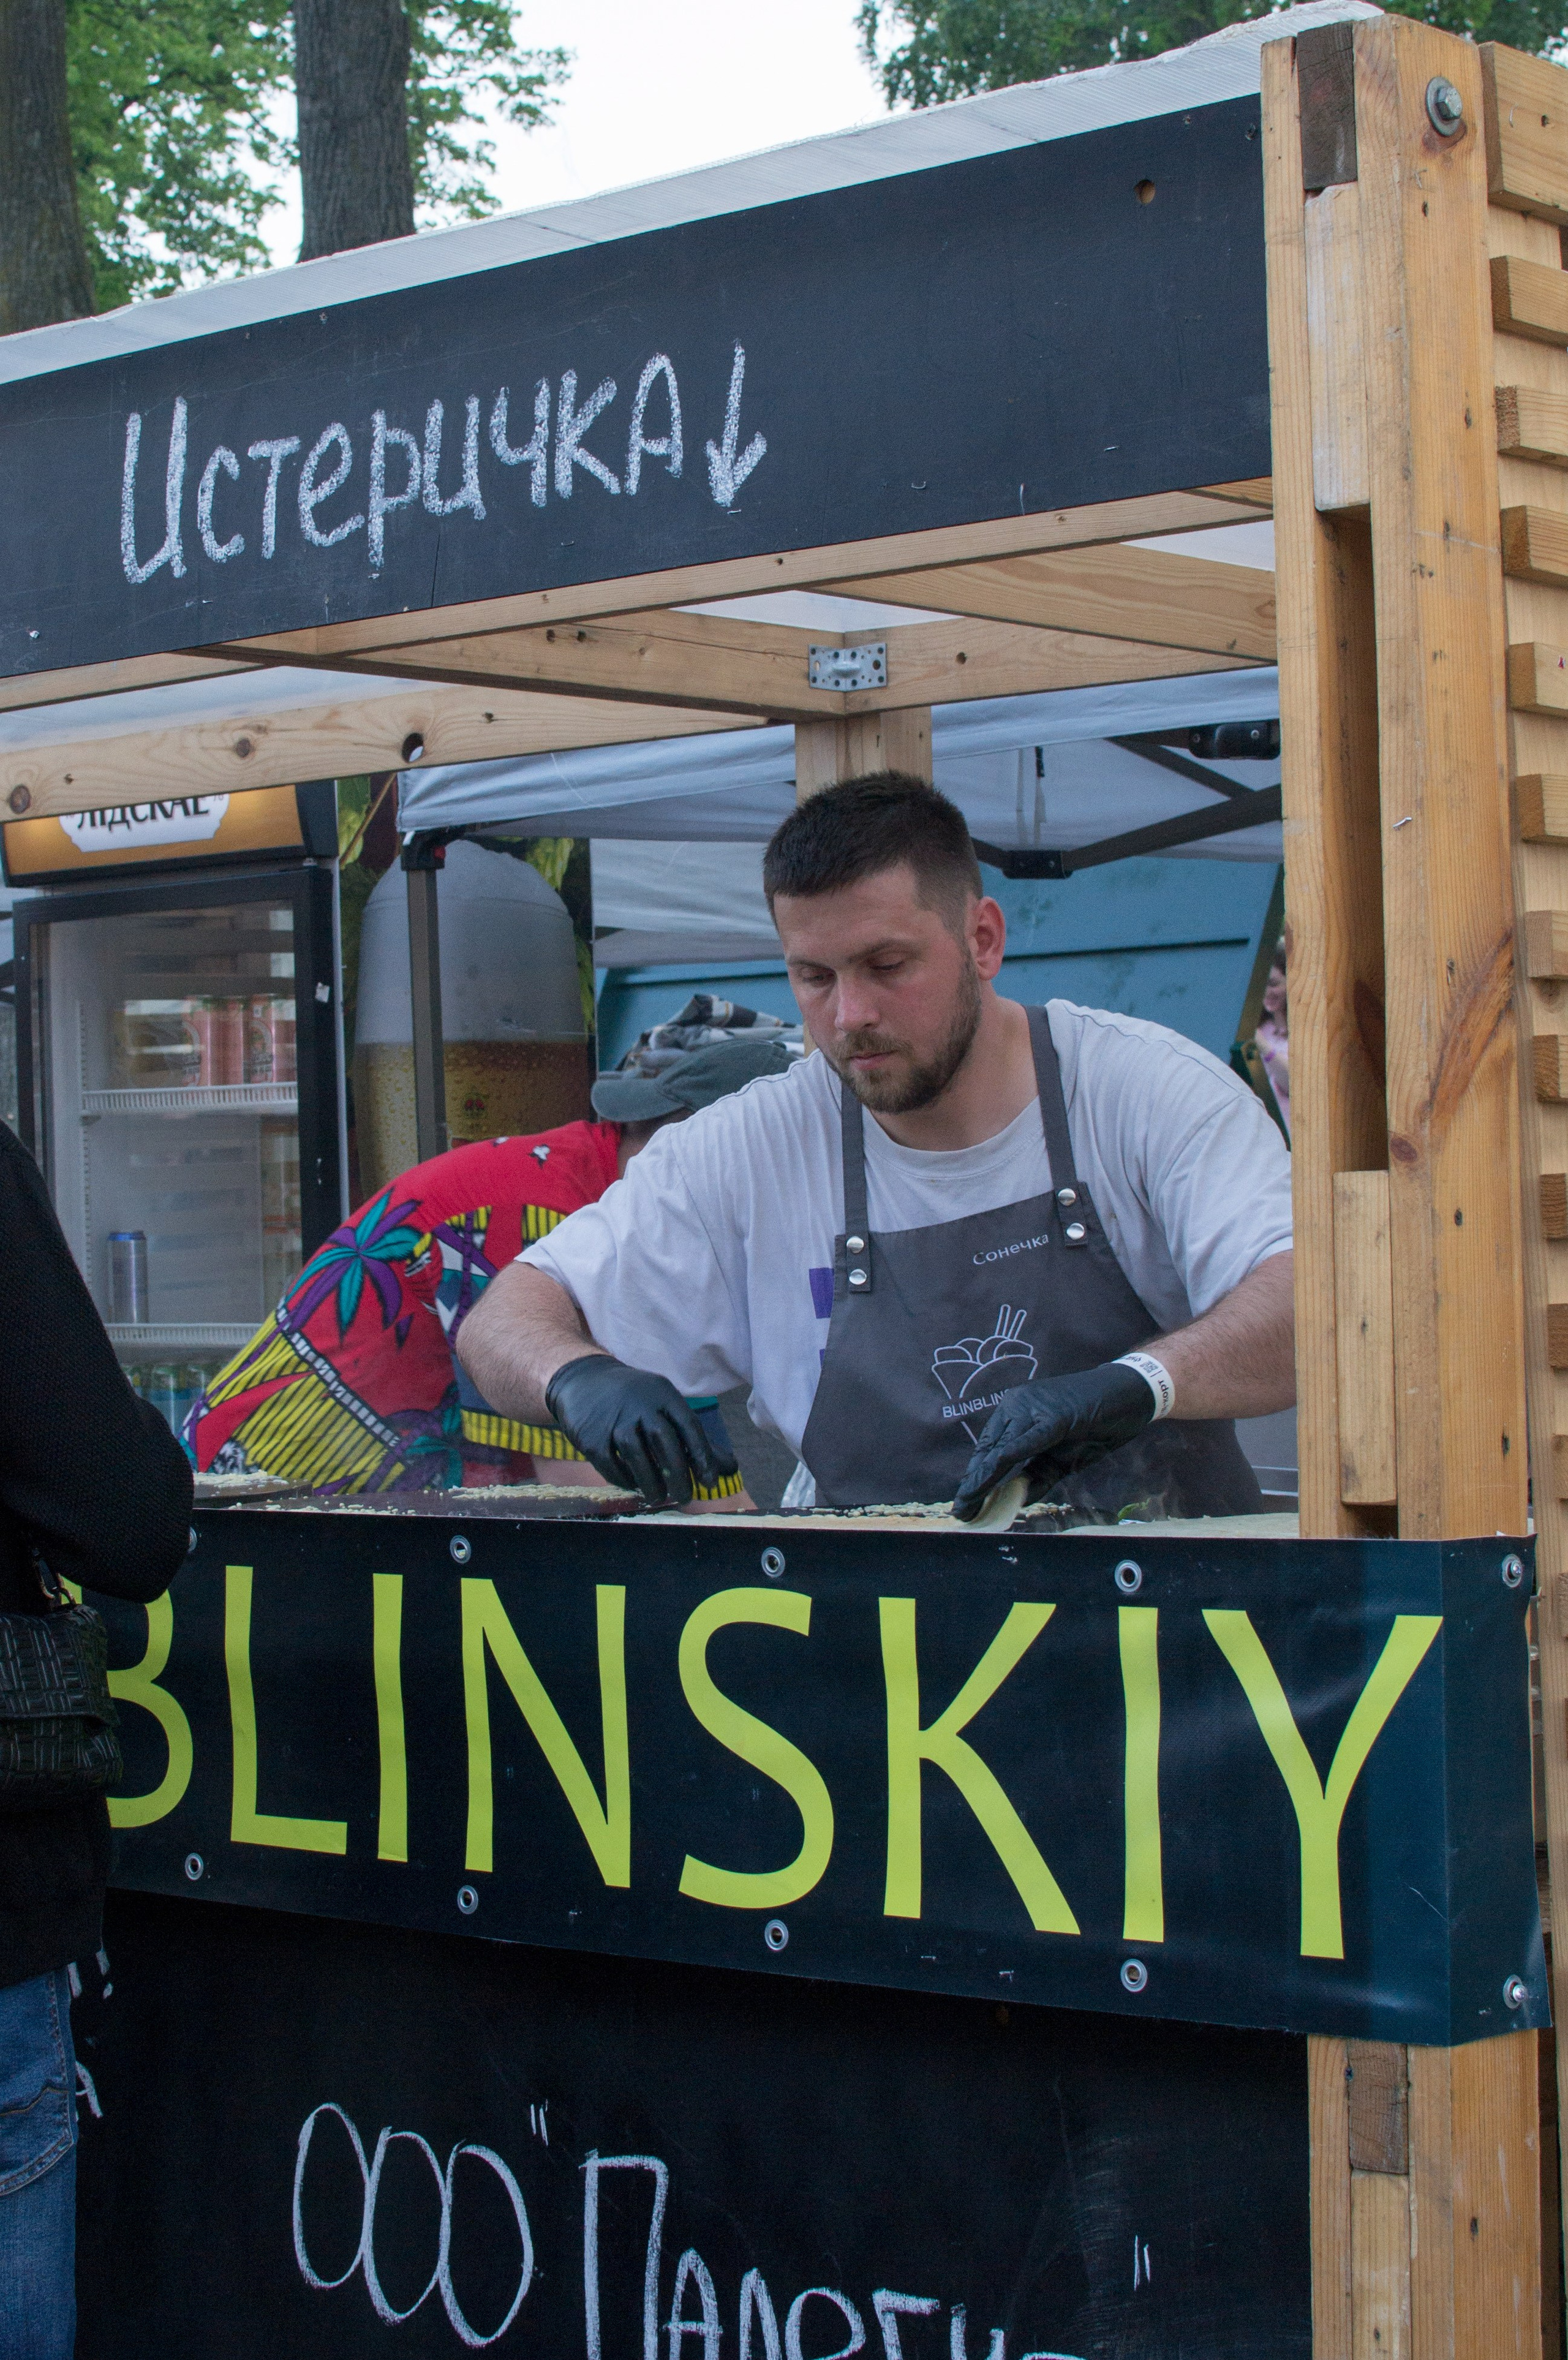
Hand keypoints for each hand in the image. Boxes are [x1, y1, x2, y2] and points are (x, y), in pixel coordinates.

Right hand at [545, 1354, 737, 1509]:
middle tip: (685, 1498)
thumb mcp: (665, 1406)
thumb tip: (730, 1469)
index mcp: (663, 1394)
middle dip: (679, 1476)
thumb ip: (695, 1438)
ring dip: (652, 1483)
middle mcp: (640, 1404)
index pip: (689, 1426)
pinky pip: (612, 1466)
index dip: (703, 1457)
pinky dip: (625, 1480)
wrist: (582, 1379)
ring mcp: (614, 1420)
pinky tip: (634, 1486)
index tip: (710, 1483)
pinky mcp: (591, 1437)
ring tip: (659, 1497)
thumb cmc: (634, 1399)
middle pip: (665, 1443)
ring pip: (638, 1457)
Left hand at [951, 1362, 1156, 1522]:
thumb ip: (1040, 1477)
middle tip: (960, 1511)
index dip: (976, 1478)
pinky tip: (992, 1482)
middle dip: (974, 1484)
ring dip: (983, 1480)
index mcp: (1016, 1412)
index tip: (965, 1502)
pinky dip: (1007, 1464)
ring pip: (1001, 1449)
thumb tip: (1016, 1500)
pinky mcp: (1054, 1415)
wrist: (1130, 1394)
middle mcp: (1018, 1405)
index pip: (989, 1449)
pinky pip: (1026, 1443)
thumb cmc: (1096, 1424)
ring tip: (969, 1505)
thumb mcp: (1063, 1458)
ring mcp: (1034, 1407)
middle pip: (989, 1450)